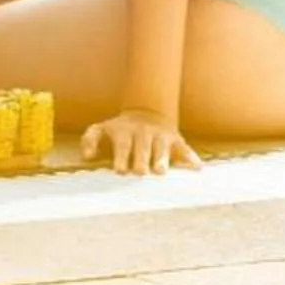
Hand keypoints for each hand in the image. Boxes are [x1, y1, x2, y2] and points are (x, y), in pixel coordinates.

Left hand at [83, 110, 202, 176]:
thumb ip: (89, 139)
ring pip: (162, 148)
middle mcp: (144, 133)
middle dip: (140, 160)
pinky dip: (191, 157)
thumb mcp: (101, 128)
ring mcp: (161, 136)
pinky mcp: (176, 139)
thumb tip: (87, 156)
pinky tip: (197, 168)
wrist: (147, 111)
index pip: (123, 145)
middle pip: (142, 149)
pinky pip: (185, 149)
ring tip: (160, 172)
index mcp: (125, 132)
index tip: (119, 170)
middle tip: (139, 173)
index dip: (121, 157)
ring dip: (161, 159)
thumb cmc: (120, 129)